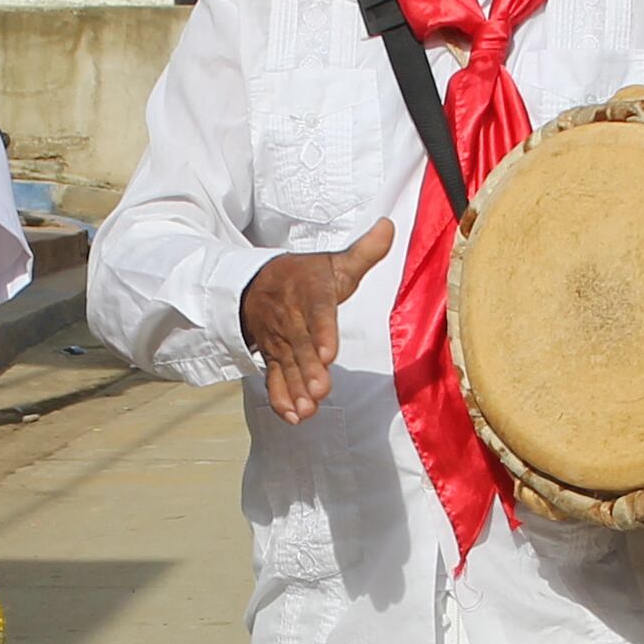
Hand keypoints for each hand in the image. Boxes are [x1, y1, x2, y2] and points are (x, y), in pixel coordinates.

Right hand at [240, 217, 393, 424]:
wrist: (253, 284)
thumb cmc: (304, 276)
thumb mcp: (332, 262)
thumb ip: (363, 251)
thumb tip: (390, 225)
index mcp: (309, 293)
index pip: (317, 311)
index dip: (322, 332)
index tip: (327, 353)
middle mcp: (292, 319)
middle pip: (300, 345)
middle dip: (308, 369)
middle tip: (320, 389)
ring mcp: (280, 341)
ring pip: (286, 366)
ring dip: (295, 389)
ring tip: (307, 409)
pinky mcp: (272, 358)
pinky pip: (272, 379)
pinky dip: (280, 399)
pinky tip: (293, 417)